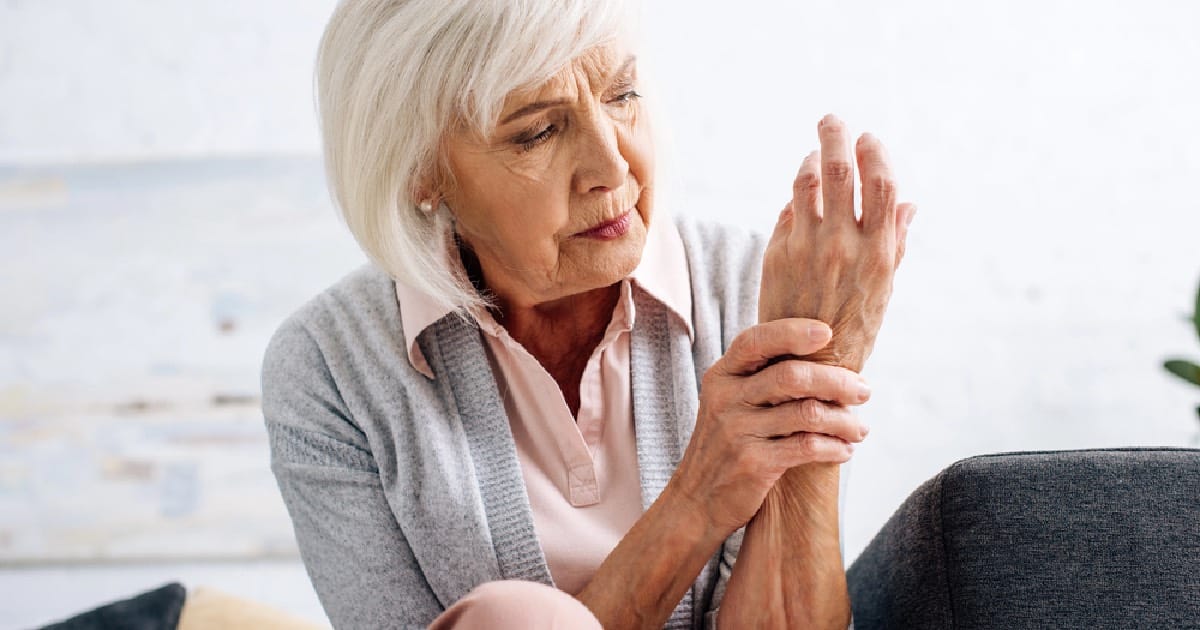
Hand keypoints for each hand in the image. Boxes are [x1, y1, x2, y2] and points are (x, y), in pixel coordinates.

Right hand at [667, 318, 870, 537]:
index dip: (793, 332)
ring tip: (860, 429)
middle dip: (837, 382)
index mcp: (721, 376)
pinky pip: (807, 447)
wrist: (697, 501)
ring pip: (807, 413)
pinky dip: (834, 447)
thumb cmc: (726, 446)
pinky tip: (844, 450)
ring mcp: (737, 431)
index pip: (756, 341)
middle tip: (863, 391)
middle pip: (791, 376)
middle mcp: (726, 399)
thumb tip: (823, 359)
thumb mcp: (728, 404)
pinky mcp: (752, 463)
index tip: (829, 333)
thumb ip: (760, 380)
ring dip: (844, 420)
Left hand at [758, 114, 915, 371]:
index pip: (880, 185)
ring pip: (804, 184)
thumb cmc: (854, 328)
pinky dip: (795, 197)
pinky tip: (801, 194)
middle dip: (835, 136)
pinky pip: (787, 212)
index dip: (875, 154)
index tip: (869, 138)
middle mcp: (840, 246)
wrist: (806, 365)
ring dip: (809, 160)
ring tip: (814, 153)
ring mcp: (804, 248)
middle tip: (832, 121)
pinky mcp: (776, 254)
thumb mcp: (884, 289)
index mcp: (877, 253)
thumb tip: (908, 203)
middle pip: (838, 171)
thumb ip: (894, 242)